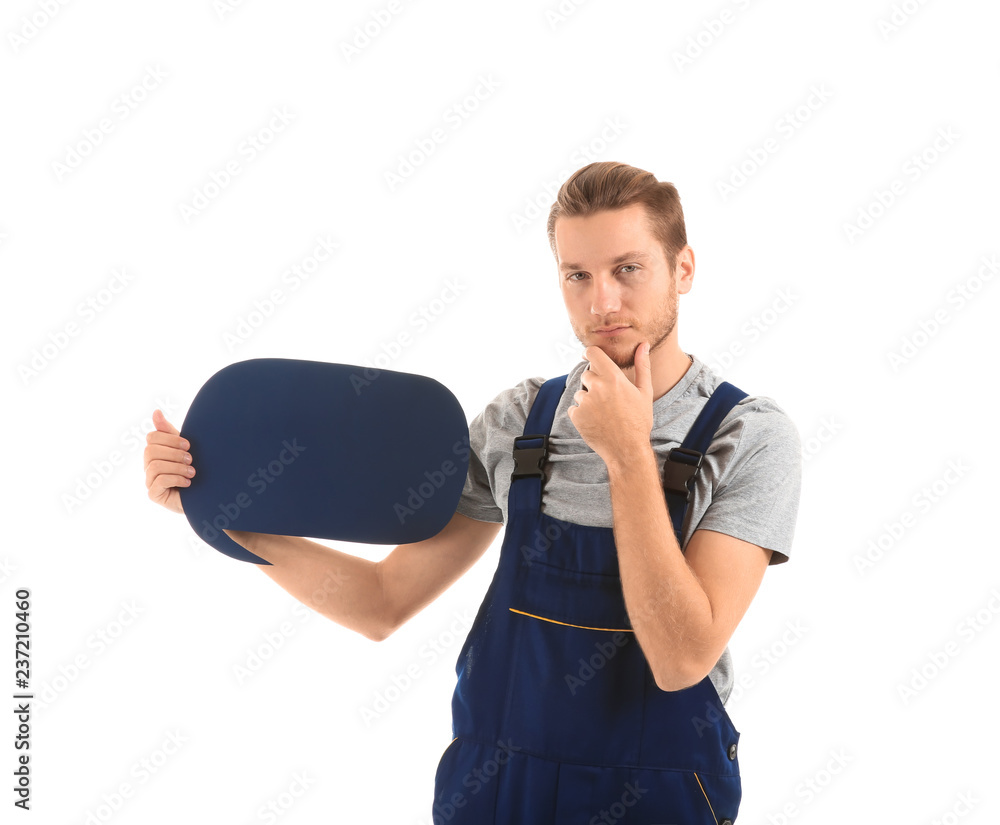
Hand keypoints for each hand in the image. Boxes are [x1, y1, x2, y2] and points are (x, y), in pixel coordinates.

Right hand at [143, 409, 194, 514]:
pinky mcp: (154, 494)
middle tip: (191, 459)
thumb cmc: (195, 468)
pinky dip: (176, 479)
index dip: (170, 439)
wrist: (207, 494)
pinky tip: (188, 482)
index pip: (152, 437)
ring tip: (193, 472)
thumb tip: (156, 411)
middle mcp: (149, 465)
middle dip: (174, 453)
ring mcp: (150, 480)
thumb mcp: (184, 448)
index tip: (189, 445)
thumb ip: (169, 431)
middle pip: (150, 451)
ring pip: (154, 466)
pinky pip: (158, 482)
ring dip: (177, 467)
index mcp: (156, 451)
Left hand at [566, 341, 653, 465]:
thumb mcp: (644, 392)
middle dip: (594, 383)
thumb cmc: (638, 421)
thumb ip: (642, 366)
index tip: (588, 356)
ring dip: (588, 400)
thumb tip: (643, 345)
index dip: (589, 353)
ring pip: (580, 393)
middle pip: (587, 374)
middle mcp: (597, 387)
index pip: (593, 354)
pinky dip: (582, 414)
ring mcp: (585, 402)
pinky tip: (596, 421)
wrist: (627, 449)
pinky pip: (574, 408)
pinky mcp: (577, 416)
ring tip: (604, 413)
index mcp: (614, 378)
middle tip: (608, 399)